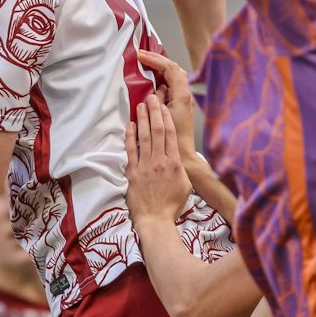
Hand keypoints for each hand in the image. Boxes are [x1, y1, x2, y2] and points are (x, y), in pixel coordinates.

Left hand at [124, 93, 190, 222]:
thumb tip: (182, 157)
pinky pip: (131, 150)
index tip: (164, 106)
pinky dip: (130, 136)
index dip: (167, 118)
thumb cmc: (172, 205)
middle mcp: (160, 160)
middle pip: (157, 131)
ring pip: (144, 137)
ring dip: (142, 119)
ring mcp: (145, 165)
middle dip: (155, 112)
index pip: (171, 135)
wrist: (155, 220)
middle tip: (152, 97)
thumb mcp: (186, 185)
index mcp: (175, 163)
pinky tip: (129, 124)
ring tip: (141, 105)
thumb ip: (183, 168)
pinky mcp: (133, 172)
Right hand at [137, 49, 198, 162]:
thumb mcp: (161, 117)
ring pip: (174, 76)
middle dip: (157, 60)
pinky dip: (162, 78)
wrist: (184, 156)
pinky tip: (152, 79)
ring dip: (160, 68)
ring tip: (145, 63)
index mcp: (182, 95)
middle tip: (141, 56)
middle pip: (174, 69)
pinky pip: (172, 85)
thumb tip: (156, 88)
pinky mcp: (181, 105)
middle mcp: (185, 95)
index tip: (140, 56)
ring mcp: (184, 99)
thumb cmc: (172, 140)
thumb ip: (157, 99)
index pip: (170, 68)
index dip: (154, 59)